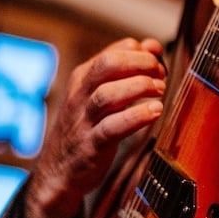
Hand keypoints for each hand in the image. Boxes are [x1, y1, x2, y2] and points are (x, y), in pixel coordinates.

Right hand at [25, 37, 166, 217]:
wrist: (58, 171)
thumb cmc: (87, 128)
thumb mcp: (101, 94)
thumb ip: (126, 71)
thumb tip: (153, 46)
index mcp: (82, 78)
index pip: (113, 52)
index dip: (141, 53)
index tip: (159, 61)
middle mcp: (80, 95)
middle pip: (108, 65)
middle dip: (139, 63)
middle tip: (160, 72)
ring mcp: (83, 120)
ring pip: (108, 94)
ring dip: (139, 87)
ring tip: (160, 90)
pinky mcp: (91, 145)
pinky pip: (112, 127)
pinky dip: (136, 117)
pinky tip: (155, 112)